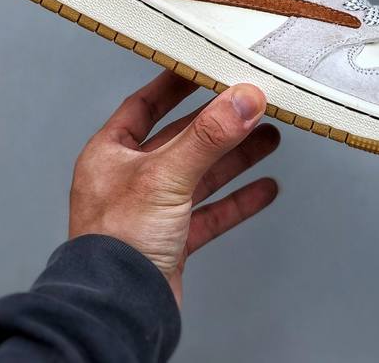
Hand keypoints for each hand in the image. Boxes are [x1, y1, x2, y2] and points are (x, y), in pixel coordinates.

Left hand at [69, 70, 279, 304]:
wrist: (117, 312)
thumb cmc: (114, 245)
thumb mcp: (164, 176)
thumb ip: (208, 136)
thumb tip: (242, 99)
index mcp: (111, 154)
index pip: (145, 106)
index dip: (174, 85)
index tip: (203, 66)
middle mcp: (129, 179)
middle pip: (182, 140)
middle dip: (219, 124)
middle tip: (250, 104)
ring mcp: (151, 211)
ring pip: (200, 175)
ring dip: (234, 158)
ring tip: (268, 138)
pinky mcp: (172, 241)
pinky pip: (210, 212)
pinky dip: (237, 200)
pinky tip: (263, 189)